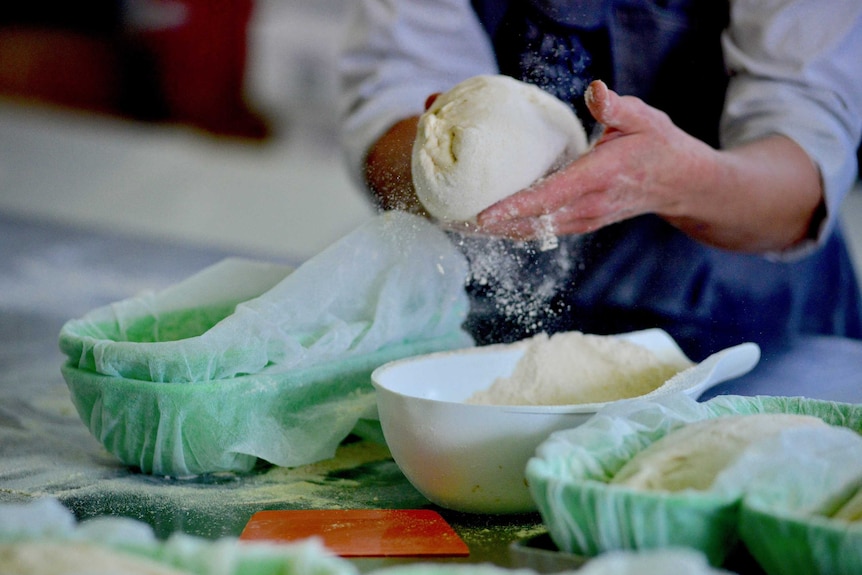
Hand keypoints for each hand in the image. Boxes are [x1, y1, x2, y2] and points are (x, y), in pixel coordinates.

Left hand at [475, 80, 711, 237]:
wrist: (682, 184)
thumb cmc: (660, 146)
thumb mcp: (644, 118)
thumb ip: (617, 106)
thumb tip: (595, 90)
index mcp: (600, 177)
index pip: (550, 196)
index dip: (514, 208)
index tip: (482, 216)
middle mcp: (589, 206)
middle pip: (532, 223)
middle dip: (491, 226)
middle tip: (450, 221)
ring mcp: (585, 220)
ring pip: (534, 232)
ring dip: (497, 232)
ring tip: (458, 226)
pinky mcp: (581, 224)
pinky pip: (542, 231)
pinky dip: (513, 229)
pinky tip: (488, 225)